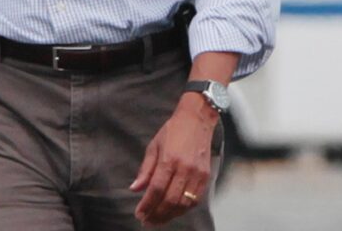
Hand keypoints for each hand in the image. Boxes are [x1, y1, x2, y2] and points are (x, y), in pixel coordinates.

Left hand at [129, 96, 216, 225]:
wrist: (196, 120)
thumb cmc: (172, 131)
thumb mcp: (153, 146)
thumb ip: (145, 170)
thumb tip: (135, 189)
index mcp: (168, 159)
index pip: (156, 189)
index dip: (147, 205)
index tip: (139, 214)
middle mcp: (184, 169)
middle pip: (170, 200)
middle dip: (157, 214)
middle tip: (147, 221)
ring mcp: (197, 174)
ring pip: (183, 204)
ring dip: (170, 215)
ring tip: (158, 220)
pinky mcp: (206, 177)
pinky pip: (195, 200)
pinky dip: (183, 209)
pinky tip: (173, 212)